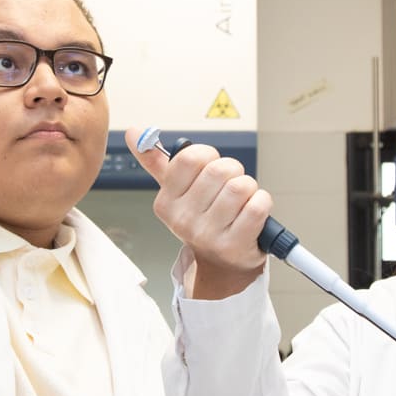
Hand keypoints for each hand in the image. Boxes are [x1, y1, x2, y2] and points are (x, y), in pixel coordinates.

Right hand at [125, 127, 269, 299]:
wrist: (222, 263)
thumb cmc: (202, 219)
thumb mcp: (177, 192)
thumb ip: (156, 161)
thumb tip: (132, 132)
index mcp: (166, 203)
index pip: (191, 158)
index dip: (208, 155)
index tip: (209, 167)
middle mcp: (183, 221)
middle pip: (220, 170)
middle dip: (233, 171)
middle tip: (228, 186)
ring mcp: (208, 236)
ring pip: (241, 186)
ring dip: (249, 187)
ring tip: (241, 201)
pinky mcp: (235, 245)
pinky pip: (257, 205)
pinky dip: (262, 202)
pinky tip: (252, 212)